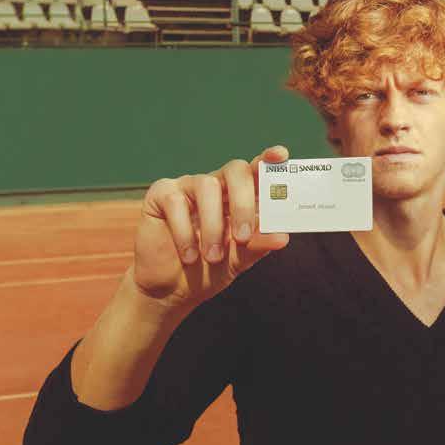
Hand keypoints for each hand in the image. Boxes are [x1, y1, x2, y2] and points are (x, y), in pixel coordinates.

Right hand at [132, 145, 289, 311]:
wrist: (171, 290)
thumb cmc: (209, 269)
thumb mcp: (239, 259)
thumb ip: (258, 245)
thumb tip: (283, 236)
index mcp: (240, 197)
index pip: (257, 171)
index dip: (268, 160)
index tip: (281, 155)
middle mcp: (216, 186)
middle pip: (235, 170)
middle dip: (243, 203)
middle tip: (242, 237)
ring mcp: (188, 188)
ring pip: (207, 186)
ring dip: (213, 226)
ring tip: (212, 256)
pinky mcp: (161, 195)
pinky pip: (176, 202)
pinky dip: (185, 232)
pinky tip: (189, 255)